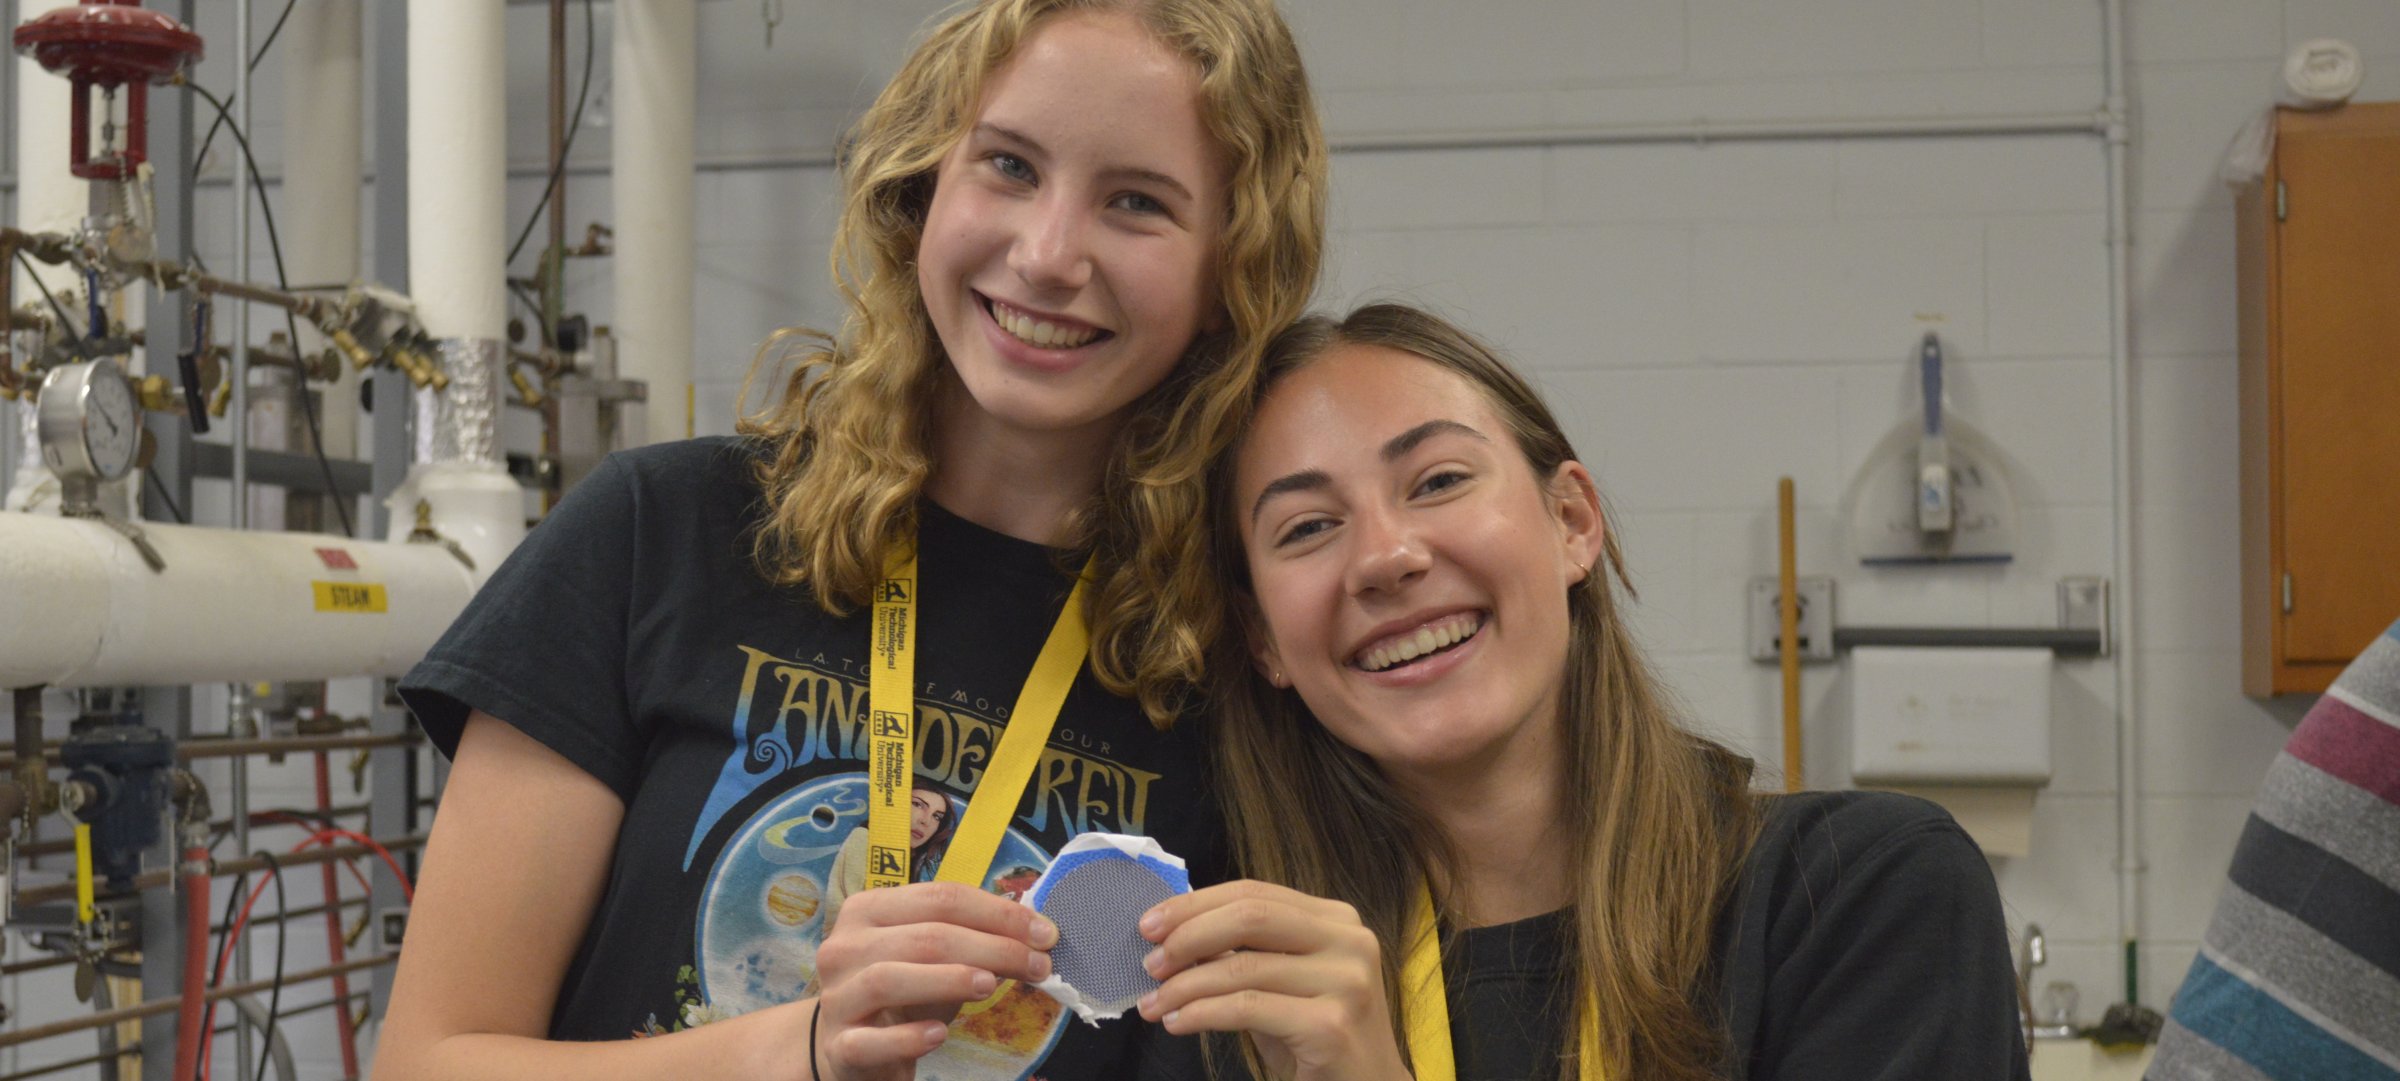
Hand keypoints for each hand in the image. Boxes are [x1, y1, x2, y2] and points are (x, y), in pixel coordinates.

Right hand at [809, 881, 1057, 1079]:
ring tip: (991, 987)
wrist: (848, 1049)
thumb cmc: (901, 996)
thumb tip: (1036, 933)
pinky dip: (907, 1037)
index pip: (939, 897)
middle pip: (923, 936)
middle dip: (991, 947)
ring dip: (949, 979)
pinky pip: (870, 1041)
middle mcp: (844, 947)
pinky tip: (939, 1035)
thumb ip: (973, 940)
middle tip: (1037, 965)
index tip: (1044, 933)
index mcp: (868, 910)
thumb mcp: (935, 960)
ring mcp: (837, 997)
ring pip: (889, 978)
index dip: (998, 913)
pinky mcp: (839, 1046)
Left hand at [1135, 880, 1409, 1080]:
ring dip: (1184, 987)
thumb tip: (1173, 936)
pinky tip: (1177, 1023)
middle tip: (1150, 963)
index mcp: (1336, 919)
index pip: (1255, 893)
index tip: (1150, 925)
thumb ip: (1244, 952)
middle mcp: (1349, 941)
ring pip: (1243, 968)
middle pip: (1251, 917)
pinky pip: (1247, 1009)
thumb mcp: (1282, 983)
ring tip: (1153, 1004)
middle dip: (1188, 936)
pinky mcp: (1330, 1026)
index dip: (1196, 904)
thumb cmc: (1316, 1037)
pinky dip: (1201, 1013)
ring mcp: (1345, 982)